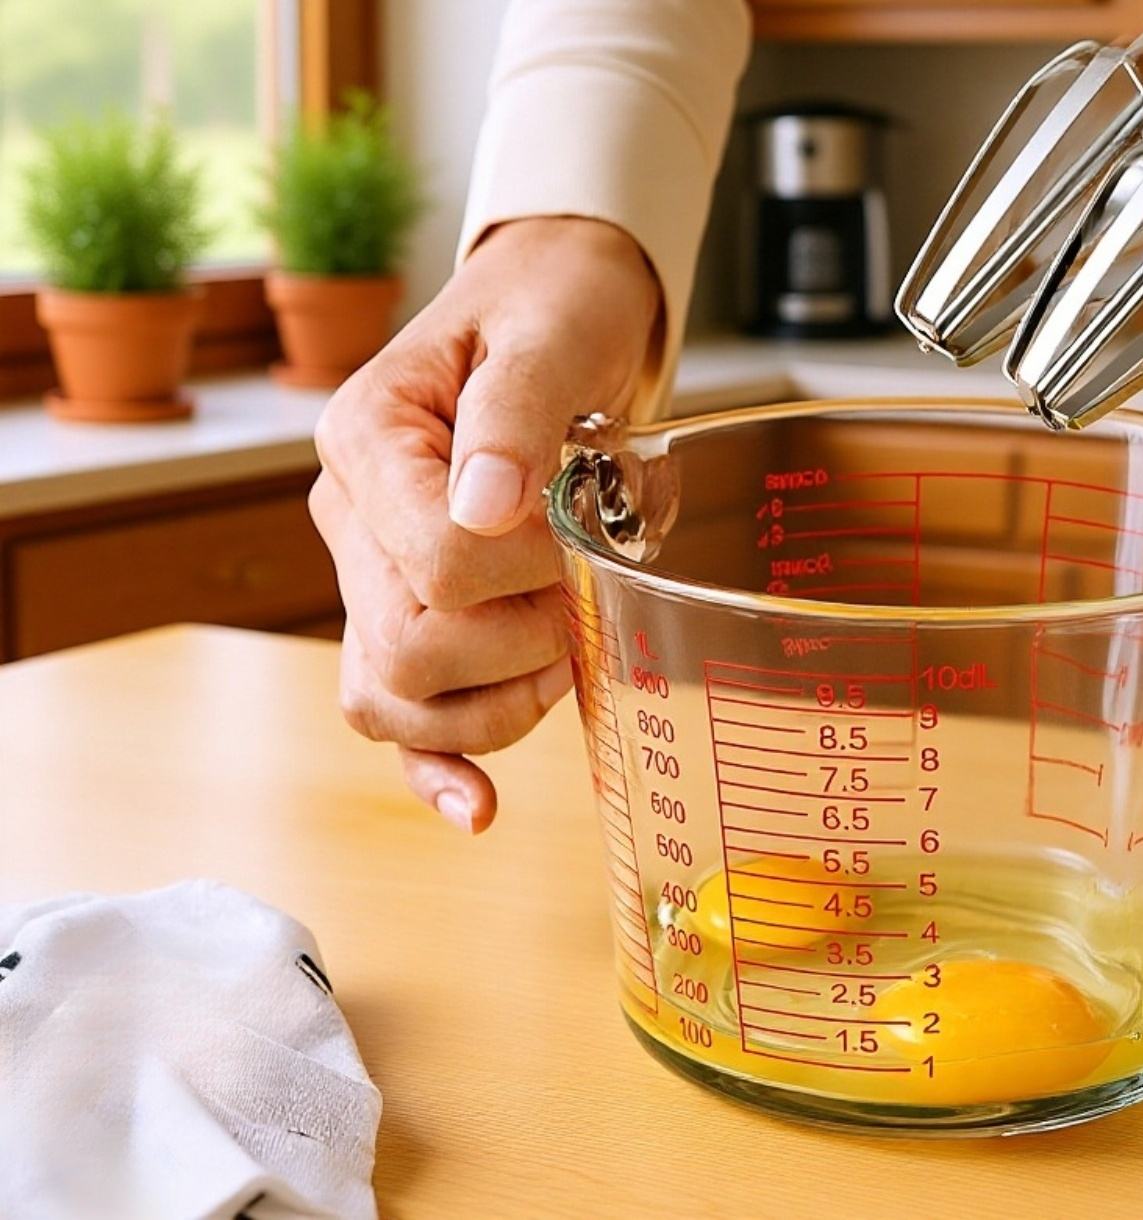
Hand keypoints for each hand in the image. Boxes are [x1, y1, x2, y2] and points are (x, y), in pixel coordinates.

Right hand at [309, 216, 661, 831]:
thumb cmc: (552, 313)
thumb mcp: (546, 335)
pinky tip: (478, 806)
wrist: (558, 316)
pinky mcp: (413, 617)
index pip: (431, 559)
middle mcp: (352, 517)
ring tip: (566, 651)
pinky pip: (398, 719)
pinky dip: (439, 767)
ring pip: (394, 699)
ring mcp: (374, 577)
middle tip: (585, 594)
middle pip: (406, 647)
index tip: (585, 535)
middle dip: (518, 644)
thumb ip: (514, 416)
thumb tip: (489, 506)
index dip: (527, 573)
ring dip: (500, 703)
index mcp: (367, 439)